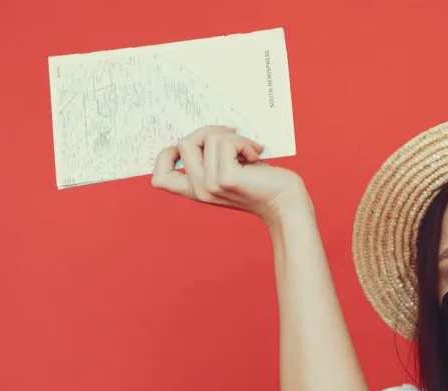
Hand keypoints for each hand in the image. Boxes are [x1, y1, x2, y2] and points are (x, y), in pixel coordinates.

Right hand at [151, 125, 311, 226]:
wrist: (287, 203)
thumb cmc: (263, 183)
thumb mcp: (230, 169)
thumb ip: (211, 157)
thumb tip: (203, 130)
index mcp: (196, 191)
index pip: (159, 180)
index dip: (165, 156)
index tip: (194, 146)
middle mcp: (199, 191)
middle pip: (183, 143)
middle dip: (209, 131)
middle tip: (234, 136)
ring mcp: (211, 186)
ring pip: (206, 138)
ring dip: (233, 137)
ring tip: (250, 150)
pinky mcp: (226, 179)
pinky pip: (224, 142)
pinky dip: (243, 142)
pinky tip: (256, 155)